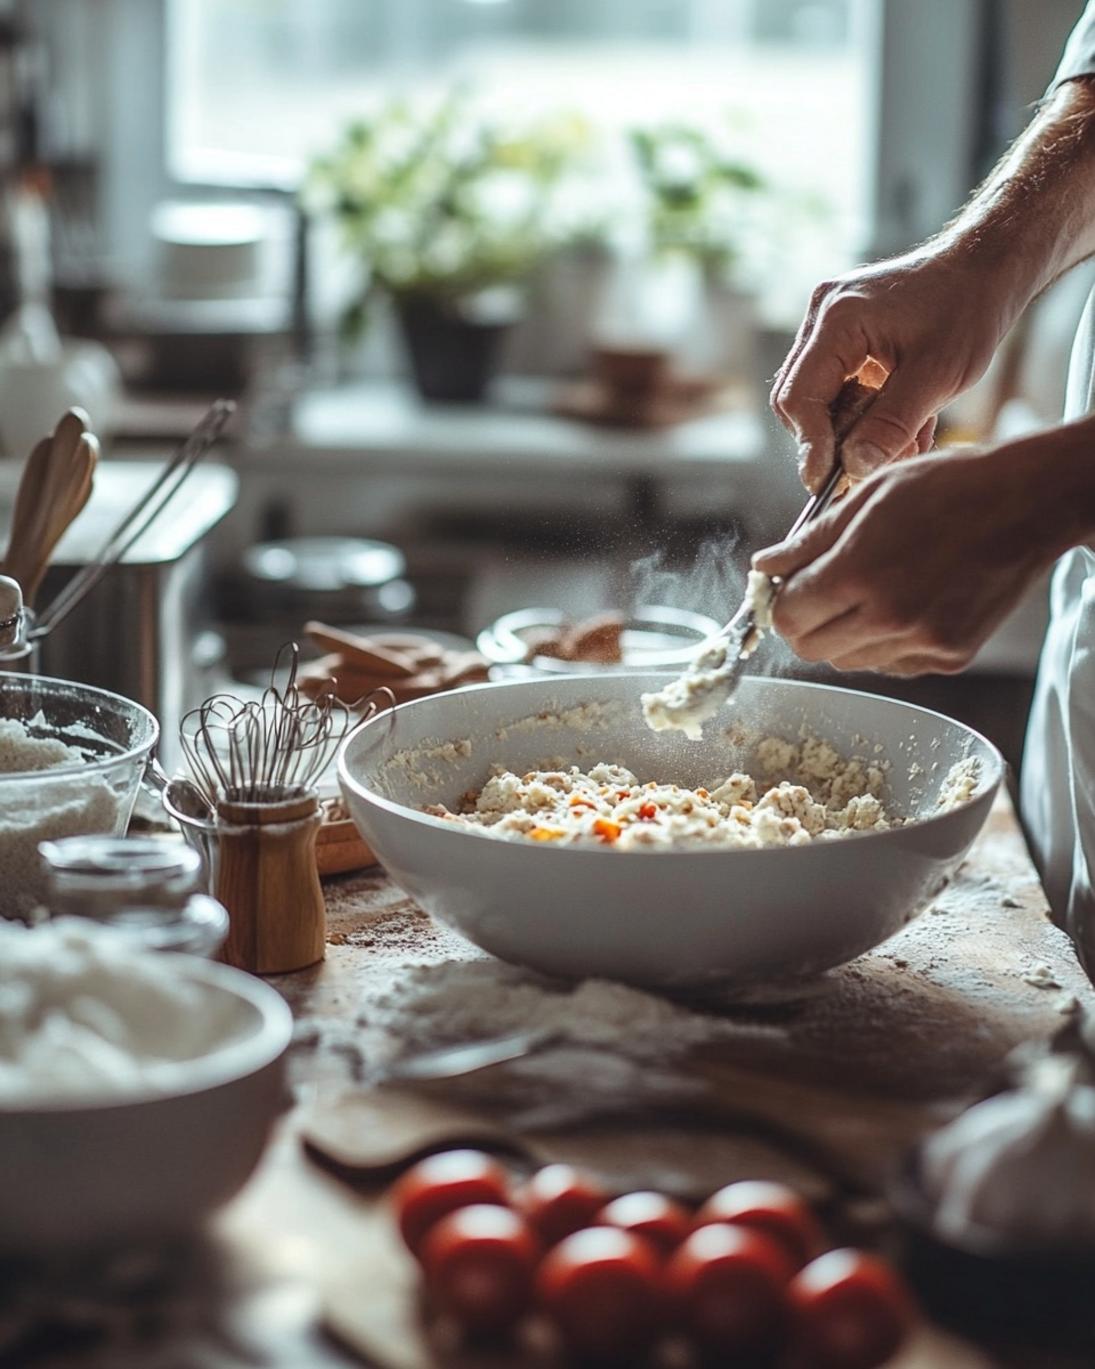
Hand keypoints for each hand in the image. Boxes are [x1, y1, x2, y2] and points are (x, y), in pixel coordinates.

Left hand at [753, 432, 1073, 676]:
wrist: (1028, 505)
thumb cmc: (947, 488)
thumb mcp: (869, 496)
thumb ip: (809, 540)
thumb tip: (765, 567)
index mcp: (861, 572)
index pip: (788, 616)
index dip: (778, 602)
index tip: (785, 587)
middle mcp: (889, 617)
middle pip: (810, 648)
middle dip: (804, 621)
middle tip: (821, 589)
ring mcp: (922, 643)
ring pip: (847, 660)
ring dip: (843, 633)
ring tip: (870, 589)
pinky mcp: (948, 657)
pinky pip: (890, 663)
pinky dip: (883, 641)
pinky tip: (904, 602)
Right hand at [770, 250, 1019, 490]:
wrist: (985, 268)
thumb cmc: (968, 310)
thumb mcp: (938, 375)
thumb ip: (893, 424)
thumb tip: (854, 469)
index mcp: (837, 319)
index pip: (799, 397)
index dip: (810, 446)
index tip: (829, 483)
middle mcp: (821, 318)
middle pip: (799, 401)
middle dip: (831, 440)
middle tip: (869, 465)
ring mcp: (828, 326)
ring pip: (818, 399)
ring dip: (853, 431)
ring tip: (903, 440)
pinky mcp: (842, 336)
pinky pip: (837, 388)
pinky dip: (864, 414)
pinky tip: (902, 422)